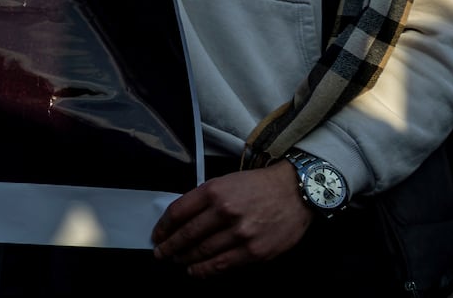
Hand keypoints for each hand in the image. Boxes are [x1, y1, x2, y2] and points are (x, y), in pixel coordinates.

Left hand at [150, 162, 311, 277]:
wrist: (295, 192)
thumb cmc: (258, 186)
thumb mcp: (226, 181)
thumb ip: (205, 199)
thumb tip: (182, 220)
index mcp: (214, 190)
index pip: (178, 212)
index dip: (164, 227)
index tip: (157, 235)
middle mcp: (225, 211)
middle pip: (187, 234)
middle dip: (170, 247)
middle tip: (161, 253)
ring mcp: (240, 234)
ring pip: (203, 252)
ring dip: (185, 259)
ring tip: (176, 262)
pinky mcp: (254, 252)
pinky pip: (222, 265)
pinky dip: (205, 270)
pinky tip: (195, 271)